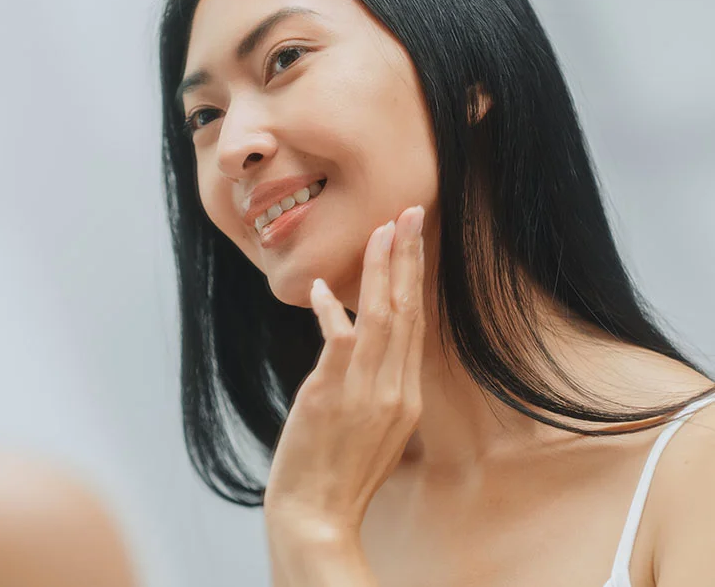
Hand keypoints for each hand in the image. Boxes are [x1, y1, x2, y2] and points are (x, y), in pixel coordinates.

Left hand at [264, 206, 426, 545]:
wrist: (317, 519)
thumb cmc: (339, 476)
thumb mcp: (374, 432)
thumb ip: (376, 389)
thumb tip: (358, 345)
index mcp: (406, 398)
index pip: (415, 326)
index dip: (414, 280)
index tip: (412, 242)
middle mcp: (395, 391)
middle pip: (407, 312)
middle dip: (407, 258)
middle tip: (409, 213)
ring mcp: (366, 393)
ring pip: (381, 318)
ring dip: (380, 270)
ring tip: (381, 229)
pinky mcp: (332, 396)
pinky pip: (338, 341)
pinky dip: (333, 312)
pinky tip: (324, 288)